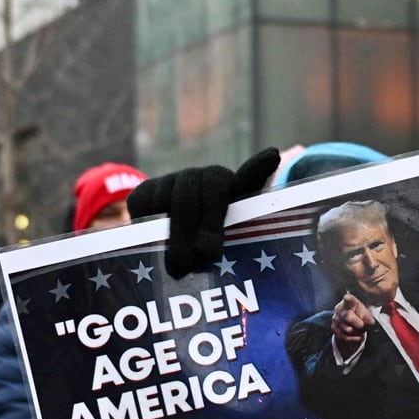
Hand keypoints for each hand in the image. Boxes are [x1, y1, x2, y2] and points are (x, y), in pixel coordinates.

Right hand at [125, 148, 280, 277]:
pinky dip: (151, 226)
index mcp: (234, 190)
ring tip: (182, 263)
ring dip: (179, 234)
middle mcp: (206, 178)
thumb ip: (225, 246)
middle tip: (206, 254)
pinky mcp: (146, 190)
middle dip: (208, 224)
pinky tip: (158, 242)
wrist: (162, 242)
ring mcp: (175, 180)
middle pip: (209, 191)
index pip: (249, 176)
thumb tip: (204, 250)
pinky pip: (147, 205)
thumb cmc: (206, 250)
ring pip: (176, 199)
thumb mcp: (225, 248)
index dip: (260, 166)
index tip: (273, 155)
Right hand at [331, 293, 373, 348]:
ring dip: (356, 332)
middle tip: (361, 325)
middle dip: (356, 323)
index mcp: (349, 302)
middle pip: (347, 316)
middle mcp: (340, 309)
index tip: (347, 298)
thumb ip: (368, 317)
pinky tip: (358, 337)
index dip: (348, 299)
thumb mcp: (366, 314)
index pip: (348, 299)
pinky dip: (353, 338)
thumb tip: (371, 322)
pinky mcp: (334, 327)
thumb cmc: (359, 314)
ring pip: (347, 329)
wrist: (350, 321)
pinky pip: (344, 336)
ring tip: (361, 330)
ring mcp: (335, 318)